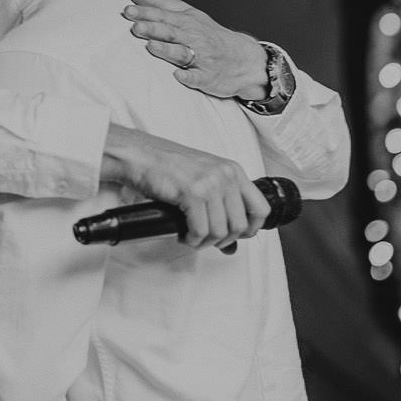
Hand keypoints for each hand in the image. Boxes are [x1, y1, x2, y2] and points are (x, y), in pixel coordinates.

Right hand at [101, 126, 267, 247]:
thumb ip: (221, 208)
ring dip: (204, 242)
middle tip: (206, 238)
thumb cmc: (168, 166)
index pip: (261, 209)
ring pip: (220, 232)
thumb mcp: (203, 181)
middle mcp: (226, 175)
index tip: (235, 236)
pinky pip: (200, 231)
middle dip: (222, 240)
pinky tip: (183, 234)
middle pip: (240, 226)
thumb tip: (231, 245)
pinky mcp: (192, 193)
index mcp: (233, 170)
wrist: (140, 155)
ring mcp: (210, 183)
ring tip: (191, 235)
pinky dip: (191, 239)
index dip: (250, 230)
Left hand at [122, 0, 270, 100]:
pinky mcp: (208, 76)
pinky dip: (189, 76)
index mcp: (187, 21)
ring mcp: (202, 57)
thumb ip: (158, 3)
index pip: (164, 14)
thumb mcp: (188, 14)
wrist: (245, 59)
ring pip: (182, 52)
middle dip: (153, 28)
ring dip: (166, 49)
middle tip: (135, 26)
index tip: (127, 9)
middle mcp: (194, 37)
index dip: (146, 12)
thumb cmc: (209, 35)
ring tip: (150, 46)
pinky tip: (178, 75)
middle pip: (171, 31)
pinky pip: (198, 77)